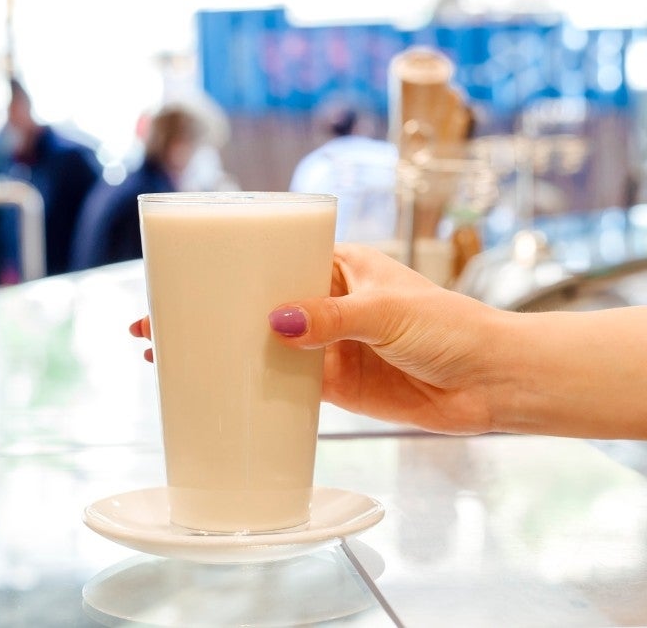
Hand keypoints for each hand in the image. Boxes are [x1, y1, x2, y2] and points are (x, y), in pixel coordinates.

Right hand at [130, 243, 508, 435]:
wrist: (492, 381)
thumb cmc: (452, 327)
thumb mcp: (389, 312)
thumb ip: (333, 318)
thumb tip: (276, 322)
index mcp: (340, 265)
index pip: (273, 257)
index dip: (228, 265)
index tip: (184, 270)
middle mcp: (327, 301)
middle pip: (255, 301)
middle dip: (208, 309)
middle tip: (154, 321)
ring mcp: (328, 345)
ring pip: (262, 343)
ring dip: (221, 348)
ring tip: (169, 354)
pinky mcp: (335, 386)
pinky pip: (283, 384)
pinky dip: (251, 386)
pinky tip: (217, 389)